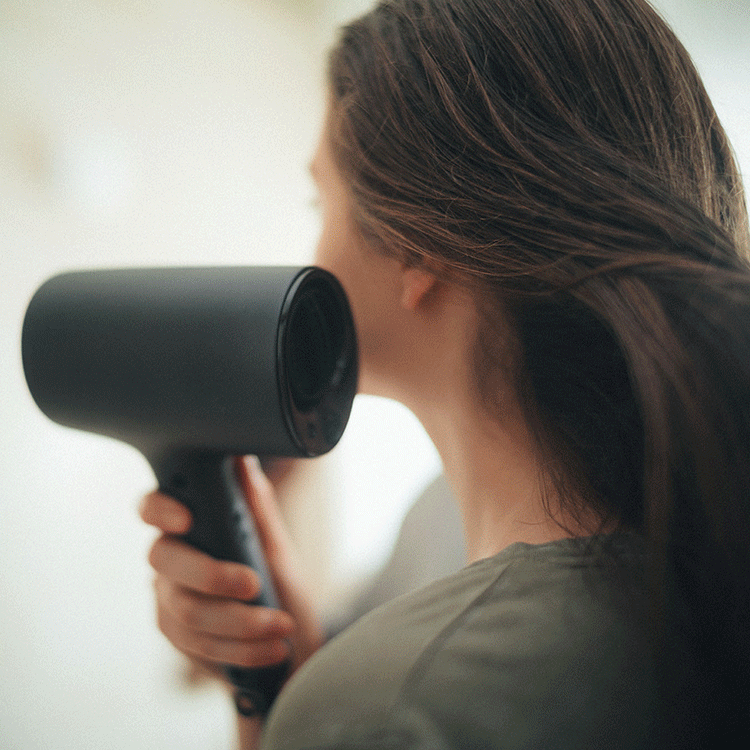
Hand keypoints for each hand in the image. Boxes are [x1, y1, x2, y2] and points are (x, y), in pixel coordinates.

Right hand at [139, 456, 324, 681]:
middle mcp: (170, 562)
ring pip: (187, 612)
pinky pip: (201, 646)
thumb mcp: (275, 543)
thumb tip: (243, 458)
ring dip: (241, 622)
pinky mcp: (180, 640)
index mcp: (187, 527)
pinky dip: (242, 649)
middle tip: (254, 582)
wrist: (290, 635)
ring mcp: (170, 602)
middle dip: (211, 574)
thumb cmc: (278, 580)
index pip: (152, 508)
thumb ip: (256, 508)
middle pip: (165, 563)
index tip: (186, 517)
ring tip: (282, 625)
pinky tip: (272, 650)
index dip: (159, 509)